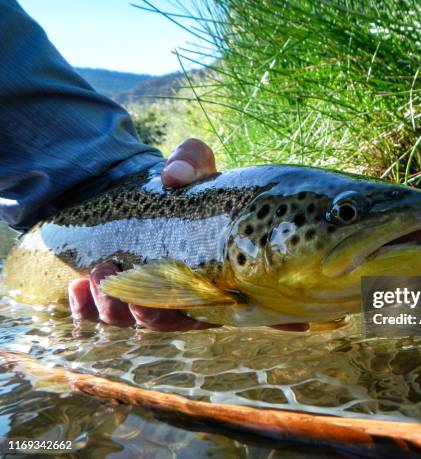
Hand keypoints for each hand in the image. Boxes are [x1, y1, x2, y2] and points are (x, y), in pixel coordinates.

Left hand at [68, 138, 218, 330]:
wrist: (151, 181)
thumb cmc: (182, 176)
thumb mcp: (193, 160)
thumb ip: (191, 161)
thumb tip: (174, 176)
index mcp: (214, 270)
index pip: (203, 311)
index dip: (176, 314)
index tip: (151, 298)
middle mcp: (185, 289)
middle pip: (163, 321)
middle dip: (136, 310)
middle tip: (113, 272)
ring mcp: (151, 293)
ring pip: (131, 320)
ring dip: (111, 306)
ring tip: (96, 272)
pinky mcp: (121, 290)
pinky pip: (104, 313)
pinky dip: (88, 309)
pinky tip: (77, 288)